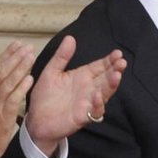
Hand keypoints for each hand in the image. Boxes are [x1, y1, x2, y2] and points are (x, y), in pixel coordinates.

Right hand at [0, 41, 34, 157]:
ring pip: (9, 82)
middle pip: (2, 71)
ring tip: (31, 57)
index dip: (6, 54)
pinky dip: (21, 88)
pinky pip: (14, 99)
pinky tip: (30, 79)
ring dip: (21, 68)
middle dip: (15, 57)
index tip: (17, 44)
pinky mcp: (3, 116)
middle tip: (28, 47)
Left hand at [24, 36, 126, 155]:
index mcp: (82, 77)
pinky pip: (94, 111)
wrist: (36, 120)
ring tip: (116, 76)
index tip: (118, 53)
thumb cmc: (44, 97)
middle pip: (106, 78)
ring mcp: (87, 103)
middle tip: (122, 62)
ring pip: (104, 93)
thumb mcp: (51, 72)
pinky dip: (98, 104)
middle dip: (115, 70)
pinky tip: (98, 95)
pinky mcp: (83, 116)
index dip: (109, 60)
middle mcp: (88, 89)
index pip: (100, 66)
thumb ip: (61, 56)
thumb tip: (70, 38)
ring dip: (111, 85)